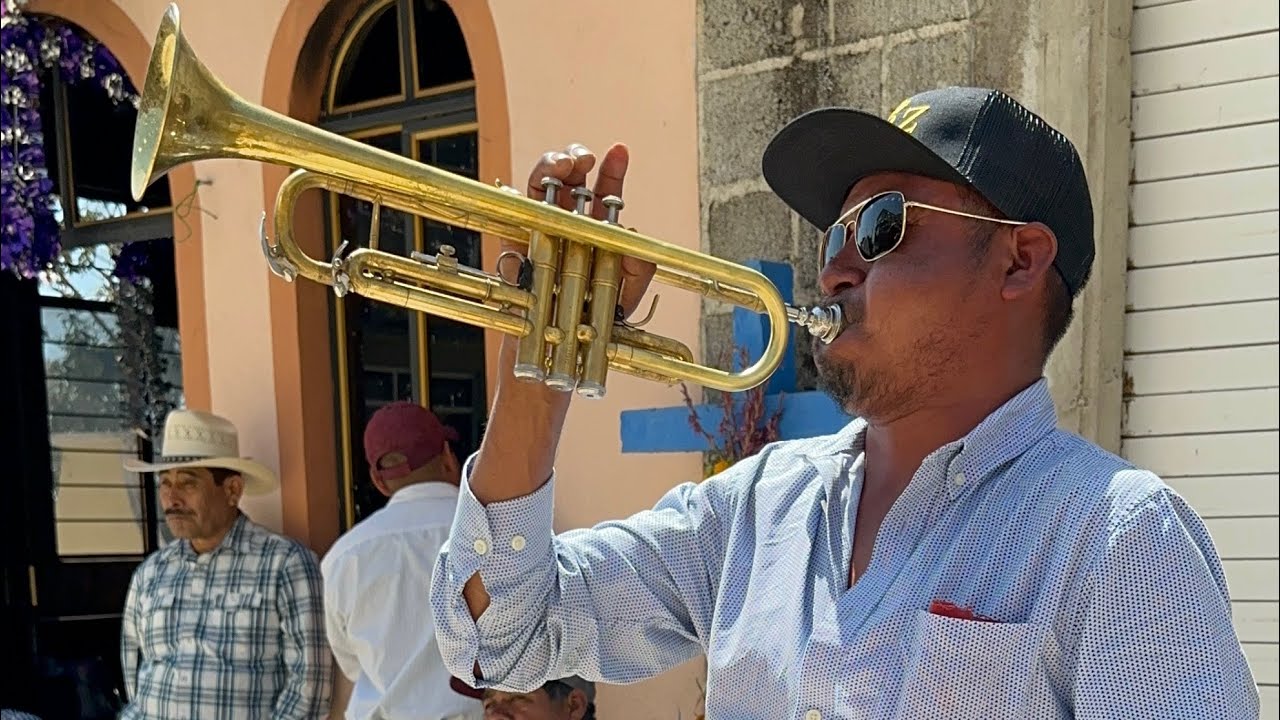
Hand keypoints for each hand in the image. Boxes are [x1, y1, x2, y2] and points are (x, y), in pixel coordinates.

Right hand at [518, 142, 657, 318]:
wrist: (562, 344)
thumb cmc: (594, 318)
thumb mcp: (627, 296)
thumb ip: (639, 271)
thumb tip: (633, 236)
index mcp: (597, 228)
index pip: (605, 191)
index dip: (613, 169)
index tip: (619, 151)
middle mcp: (568, 221)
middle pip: (569, 176)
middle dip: (574, 157)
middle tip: (582, 160)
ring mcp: (540, 228)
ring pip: (540, 184)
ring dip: (548, 165)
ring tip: (560, 165)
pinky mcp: (514, 243)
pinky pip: (511, 213)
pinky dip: (514, 196)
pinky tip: (521, 192)